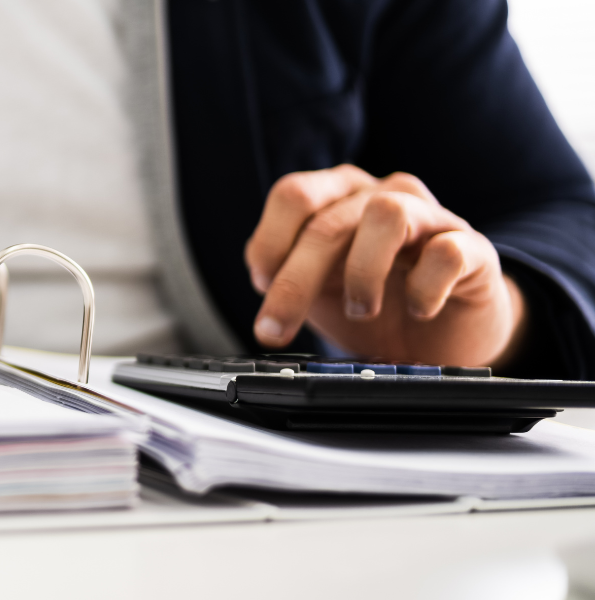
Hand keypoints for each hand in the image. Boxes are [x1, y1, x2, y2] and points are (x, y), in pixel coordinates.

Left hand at [244, 165, 525, 366]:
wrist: (446, 336)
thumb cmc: (378, 304)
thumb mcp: (318, 291)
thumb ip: (286, 276)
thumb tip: (263, 280)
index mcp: (339, 196)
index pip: (293, 195)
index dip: (270, 243)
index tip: (262, 286)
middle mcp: (383, 195)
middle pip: (328, 220)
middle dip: (296, 281)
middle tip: (278, 329)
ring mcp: (432, 217)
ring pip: (388, 214)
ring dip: (362, 271)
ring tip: (361, 310)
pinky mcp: (474, 249)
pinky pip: (447, 252)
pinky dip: (425, 288)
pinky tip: (419, 310)